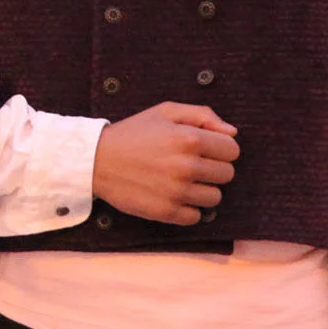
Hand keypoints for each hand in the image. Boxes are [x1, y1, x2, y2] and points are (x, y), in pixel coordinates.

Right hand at [90, 101, 237, 223]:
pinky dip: (188, 208)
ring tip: (182, 181)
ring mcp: (177, 191)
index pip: (232, 151)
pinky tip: (173, 196)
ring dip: (202, 190)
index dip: (221, 149)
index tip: (205, 150)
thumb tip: (232, 133)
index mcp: (189, 139)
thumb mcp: (165, 112)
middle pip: (227, 175)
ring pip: (215, 198)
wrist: (95, 160)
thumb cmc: (133, 133)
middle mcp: (187, 166)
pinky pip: (196, 216)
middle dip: (213, 169)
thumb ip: (203, 115)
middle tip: (191, 165)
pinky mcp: (166, 211)